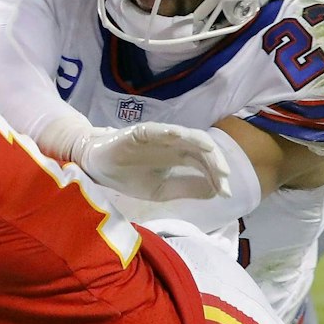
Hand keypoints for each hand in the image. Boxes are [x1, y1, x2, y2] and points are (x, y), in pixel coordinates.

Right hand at [75, 122, 231, 201]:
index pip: (205, 163)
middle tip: (224, 177)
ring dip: (198, 142)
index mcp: (179, 157)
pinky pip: (157, 130)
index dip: (217, 176)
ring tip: (211, 151)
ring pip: (185, 136)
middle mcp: (173, 144)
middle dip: (214, 162)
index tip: (226, 193)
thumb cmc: (129, 177)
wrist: (97, 168)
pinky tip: (179, 136)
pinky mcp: (140, 132)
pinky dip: (168, 131)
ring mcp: (159, 136)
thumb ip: (186, 188)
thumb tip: (215, 191)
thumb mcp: (161, 190)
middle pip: (201, 149)